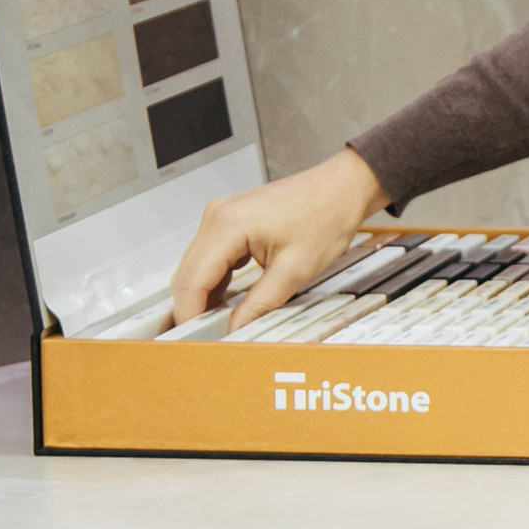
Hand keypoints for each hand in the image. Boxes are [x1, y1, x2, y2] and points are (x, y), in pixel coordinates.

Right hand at [170, 146, 389, 327]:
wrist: (341, 188)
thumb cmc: (325, 215)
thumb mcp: (294, 270)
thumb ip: (260, 304)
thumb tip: (236, 329)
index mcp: (228, 225)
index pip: (192, 281)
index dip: (190, 315)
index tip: (196, 340)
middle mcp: (216, 217)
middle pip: (187, 275)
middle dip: (193, 308)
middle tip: (207, 338)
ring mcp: (220, 217)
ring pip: (196, 268)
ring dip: (203, 296)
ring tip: (218, 325)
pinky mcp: (229, 221)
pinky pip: (210, 258)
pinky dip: (215, 281)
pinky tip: (226, 302)